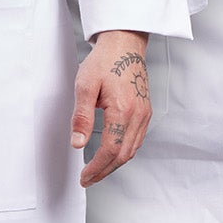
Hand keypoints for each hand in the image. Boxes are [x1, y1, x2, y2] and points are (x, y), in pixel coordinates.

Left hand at [70, 30, 151, 187]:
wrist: (125, 44)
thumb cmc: (105, 61)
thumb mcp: (85, 86)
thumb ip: (81, 117)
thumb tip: (77, 143)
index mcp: (123, 110)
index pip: (110, 150)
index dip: (96, 168)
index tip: (84, 177)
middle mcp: (138, 115)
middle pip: (123, 155)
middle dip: (104, 171)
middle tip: (88, 179)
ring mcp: (144, 114)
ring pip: (131, 150)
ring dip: (114, 164)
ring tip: (97, 170)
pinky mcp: (145, 112)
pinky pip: (136, 140)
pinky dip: (123, 152)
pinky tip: (112, 153)